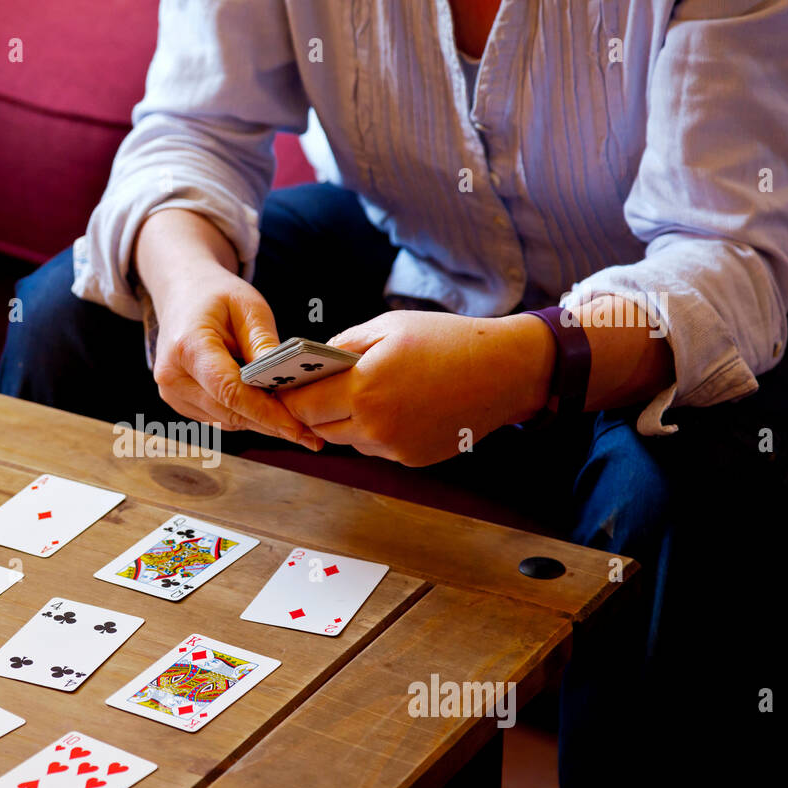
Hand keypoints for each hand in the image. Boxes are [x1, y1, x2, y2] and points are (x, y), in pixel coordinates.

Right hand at [133, 209, 320, 447]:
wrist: (181, 293)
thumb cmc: (216, 295)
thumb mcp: (248, 307)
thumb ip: (263, 344)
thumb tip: (285, 382)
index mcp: (188, 346)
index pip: (229, 390)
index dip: (265, 413)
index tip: (297, 428)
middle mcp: (173, 376)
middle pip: (228, 412)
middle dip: (270, 423)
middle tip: (309, 433)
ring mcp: (172, 393)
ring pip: (225, 420)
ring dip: (259, 422)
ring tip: (295, 421)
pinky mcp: (179, 402)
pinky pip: (219, 418)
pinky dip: (245, 416)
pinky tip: (268, 409)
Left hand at [279, 309, 554, 465]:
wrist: (505, 371)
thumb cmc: (446, 340)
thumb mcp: (388, 327)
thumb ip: (342, 347)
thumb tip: (310, 363)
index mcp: (364, 387)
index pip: (302, 405)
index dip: (289, 396)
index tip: (283, 387)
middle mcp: (376, 425)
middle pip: (318, 428)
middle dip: (311, 410)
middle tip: (312, 391)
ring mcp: (394, 447)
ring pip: (346, 440)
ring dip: (341, 421)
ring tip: (356, 395)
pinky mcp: (411, 459)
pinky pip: (375, 447)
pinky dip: (372, 430)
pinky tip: (392, 407)